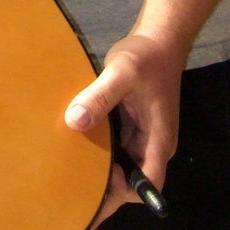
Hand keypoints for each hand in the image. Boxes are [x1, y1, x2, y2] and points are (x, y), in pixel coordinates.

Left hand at [64, 34, 181, 226]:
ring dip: (102, 172)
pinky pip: (117, 148)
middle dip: (107, 190)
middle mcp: (153, 144)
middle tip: (71, 191)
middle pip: (133, 181)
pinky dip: (101, 153)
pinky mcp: (133, 125)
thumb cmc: (145, 56)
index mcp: (158, 140)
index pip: (147, 184)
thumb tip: (74, 121)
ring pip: (124, 166)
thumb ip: (100, 96)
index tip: (95, 182)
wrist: (159, 39)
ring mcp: (143, 135)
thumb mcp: (121, 73)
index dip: (123, 191)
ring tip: (70, 176)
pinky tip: (78, 149)